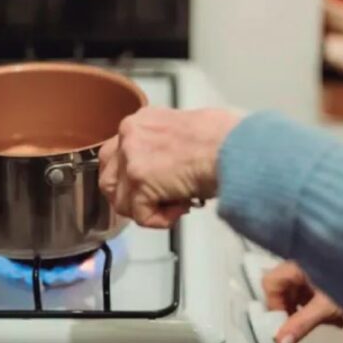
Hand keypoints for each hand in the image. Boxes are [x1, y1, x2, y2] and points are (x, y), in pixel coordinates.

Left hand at [99, 107, 242, 227]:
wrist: (234, 146)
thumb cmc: (227, 138)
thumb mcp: (187, 130)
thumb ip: (166, 146)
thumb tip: (168, 167)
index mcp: (141, 121)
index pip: (117, 154)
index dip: (133, 177)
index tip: (156, 185)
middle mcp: (130, 136)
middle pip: (109, 178)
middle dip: (131, 197)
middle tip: (157, 203)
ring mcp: (131, 159)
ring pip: (122, 201)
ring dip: (147, 210)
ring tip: (175, 205)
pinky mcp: (139, 181)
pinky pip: (140, 216)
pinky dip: (161, 221)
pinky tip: (181, 209)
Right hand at [262, 261, 342, 342]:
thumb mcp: (326, 305)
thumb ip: (302, 324)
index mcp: (297, 264)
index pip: (271, 283)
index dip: (274, 304)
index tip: (286, 323)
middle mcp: (303, 262)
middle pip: (286, 288)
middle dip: (296, 311)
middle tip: (308, 327)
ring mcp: (317, 266)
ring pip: (303, 291)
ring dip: (312, 311)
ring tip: (332, 322)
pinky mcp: (331, 272)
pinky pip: (318, 290)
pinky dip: (324, 305)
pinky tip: (339, 319)